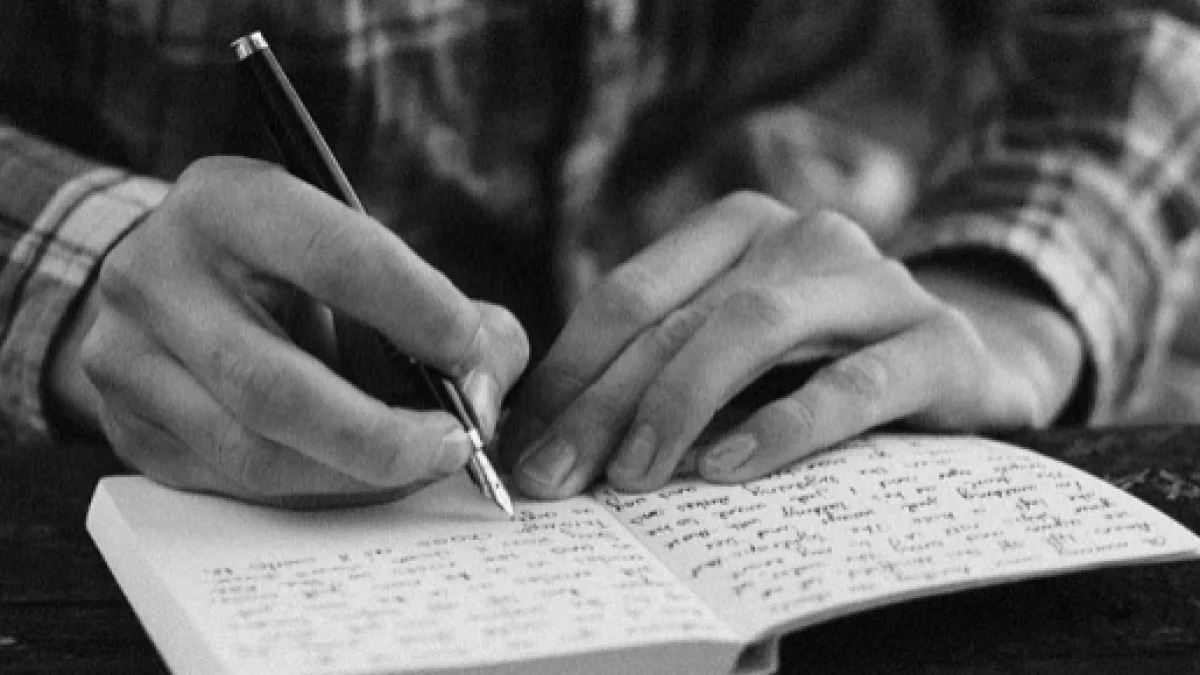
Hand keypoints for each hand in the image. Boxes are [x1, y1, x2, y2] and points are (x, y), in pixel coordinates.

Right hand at [49, 157, 527, 506]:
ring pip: (251, 452)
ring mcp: (127, 356)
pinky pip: (230, 483)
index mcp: (228, 201)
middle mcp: (156, 274)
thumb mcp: (368, 249)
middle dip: (383, 435)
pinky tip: (357, 472)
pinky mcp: (126, 424)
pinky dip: (312, 489)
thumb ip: (454, 313)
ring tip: (418, 462)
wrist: (180, 279)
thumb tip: (482, 400)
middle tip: (455, 447)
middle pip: (275, 386)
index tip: (472, 356)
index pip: (336, 258)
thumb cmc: (303, 266)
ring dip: (354, 475)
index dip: (420, 312)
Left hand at [503, 192, 1081, 497]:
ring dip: (676, 405)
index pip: (629, 295)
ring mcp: (875, 282)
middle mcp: (803, 236)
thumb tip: (550, 439)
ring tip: (630, 477)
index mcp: (739, 228)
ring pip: (754, 328)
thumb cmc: (826, 360)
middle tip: (553, 478)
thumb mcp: (736, 351)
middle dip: (601, 404)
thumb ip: (660, 371)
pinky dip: (782, 426)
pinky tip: (728, 467)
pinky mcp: (939, 342)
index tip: (523, 445)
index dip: (567, 372)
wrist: (975, 355)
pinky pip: (853, 384)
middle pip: (677, 319)